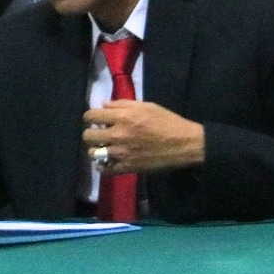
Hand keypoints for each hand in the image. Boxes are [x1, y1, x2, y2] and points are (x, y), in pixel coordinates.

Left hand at [83, 100, 205, 173]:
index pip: (91, 116)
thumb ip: (122, 104)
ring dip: (96, 149)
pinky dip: (102, 165)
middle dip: (91, 132)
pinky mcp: (127, 167)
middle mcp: (118, 134)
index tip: (96, 119)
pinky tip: (106, 160)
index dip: (91, 117)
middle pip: (88, 135)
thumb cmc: (167, 122)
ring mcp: (121, 153)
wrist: (185, 144)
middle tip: (99, 133)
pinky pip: (104, 169)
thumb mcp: (146, 106)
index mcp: (123, 117)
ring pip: (93, 152)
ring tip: (104, 147)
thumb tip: (103, 104)